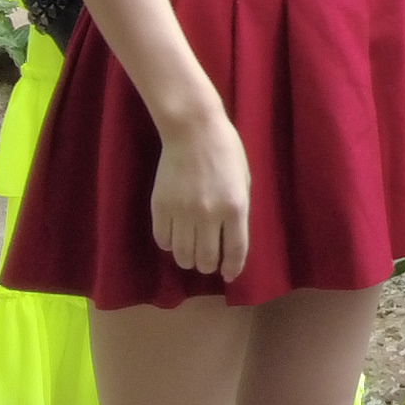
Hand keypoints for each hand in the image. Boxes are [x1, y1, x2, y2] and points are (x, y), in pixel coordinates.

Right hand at [148, 98, 252, 281]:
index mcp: (235, 207)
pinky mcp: (161, 206)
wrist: (193, 130)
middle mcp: (209, 214)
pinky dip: (168, 245)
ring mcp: (183, 212)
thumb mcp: (243, 181)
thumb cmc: (225, 151)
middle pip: (206, 258)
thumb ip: (238, 211)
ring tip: (191, 256)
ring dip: (188, 261)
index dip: (233, 268)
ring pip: (183, 254)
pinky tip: (174, 240)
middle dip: (208, 267)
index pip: (235, 251)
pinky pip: (162, 239)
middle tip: (208, 264)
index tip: (229, 274)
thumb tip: (231, 241)